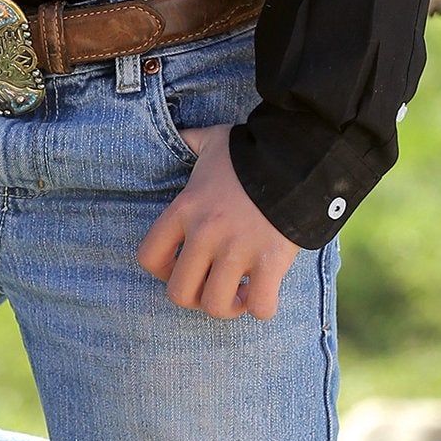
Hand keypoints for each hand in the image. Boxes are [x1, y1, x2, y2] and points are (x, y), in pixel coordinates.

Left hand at [136, 123, 299, 319]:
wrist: (293, 157)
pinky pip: (260, 307)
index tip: (182, 265)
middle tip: (212, 284)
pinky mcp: (270, 262)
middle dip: (195, 297)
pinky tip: (264, 289)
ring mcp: (237, 250)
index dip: (163, 270)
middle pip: (179, 294)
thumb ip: (188, 140)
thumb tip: (178, 132)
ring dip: (227, 306)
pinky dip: (261, 306)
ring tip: (239, 290)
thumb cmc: (247, 153)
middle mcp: (205, 233)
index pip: (148, 257)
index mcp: (185, 209)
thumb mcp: (210, 141)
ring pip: (215, 306)